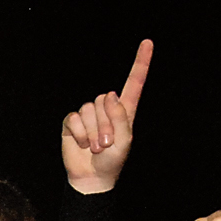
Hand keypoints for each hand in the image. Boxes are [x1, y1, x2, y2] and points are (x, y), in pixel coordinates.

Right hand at [61, 40, 152, 194]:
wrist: (91, 177)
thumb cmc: (112, 161)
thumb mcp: (124, 140)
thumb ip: (120, 117)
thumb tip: (109, 95)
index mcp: (125, 110)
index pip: (134, 82)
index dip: (141, 63)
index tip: (148, 42)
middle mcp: (106, 108)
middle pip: (104, 99)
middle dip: (105, 124)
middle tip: (105, 144)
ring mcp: (89, 114)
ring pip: (89, 108)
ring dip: (93, 132)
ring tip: (95, 147)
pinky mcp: (73, 122)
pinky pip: (75, 117)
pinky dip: (79, 133)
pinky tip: (82, 144)